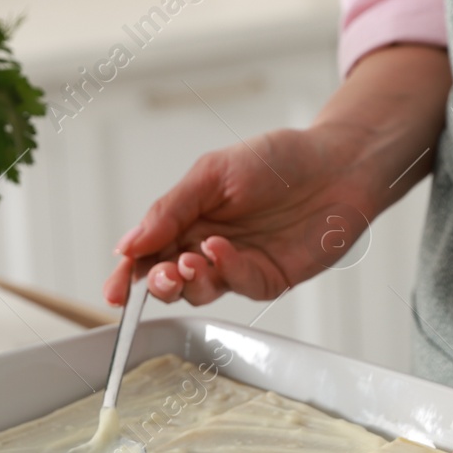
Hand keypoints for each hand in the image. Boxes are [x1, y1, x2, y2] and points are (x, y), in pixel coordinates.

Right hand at [103, 43, 452, 305]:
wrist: (337, 164)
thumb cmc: (278, 160)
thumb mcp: (212, 172)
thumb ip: (170, 209)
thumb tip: (129, 244)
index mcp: (187, 219)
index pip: (147, 255)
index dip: (128, 276)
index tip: (115, 292)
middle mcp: (206, 247)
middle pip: (167, 280)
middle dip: (158, 283)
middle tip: (161, 274)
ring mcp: (237, 266)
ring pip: (198, 292)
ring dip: (189, 281)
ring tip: (191, 261)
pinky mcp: (267, 278)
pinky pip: (237, 285)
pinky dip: (226, 271)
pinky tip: (222, 251)